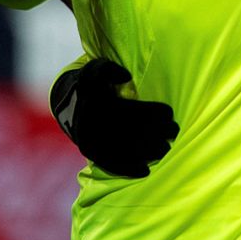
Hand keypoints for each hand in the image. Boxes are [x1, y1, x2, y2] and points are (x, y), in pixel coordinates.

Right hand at [50, 59, 178, 177]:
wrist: (68, 111)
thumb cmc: (90, 89)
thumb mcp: (95, 70)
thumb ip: (111, 69)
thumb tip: (126, 77)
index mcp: (112, 105)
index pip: (151, 112)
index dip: (163, 114)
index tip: (168, 114)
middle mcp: (107, 126)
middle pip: (150, 133)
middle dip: (165, 133)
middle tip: (172, 132)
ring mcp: (100, 142)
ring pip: (138, 151)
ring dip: (155, 151)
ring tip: (163, 148)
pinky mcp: (95, 155)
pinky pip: (116, 165)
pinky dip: (132, 170)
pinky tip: (145, 170)